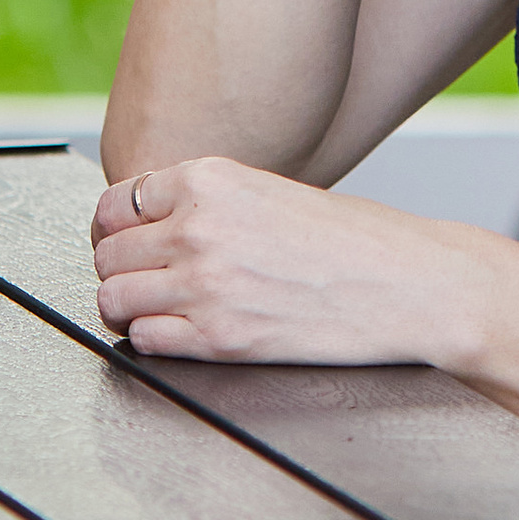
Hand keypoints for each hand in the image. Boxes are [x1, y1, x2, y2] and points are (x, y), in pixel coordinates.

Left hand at [91, 156, 491, 365]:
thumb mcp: (272, 191)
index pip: (115, 204)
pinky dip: (154, 339)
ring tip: (161, 308)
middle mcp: (198, 228)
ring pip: (113, 299)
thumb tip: (155, 224)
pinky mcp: (220, 339)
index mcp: (209, 179)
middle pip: (107, 254)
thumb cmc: (358, 239)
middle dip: (122, 269)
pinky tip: (184, 332)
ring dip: (130, 307)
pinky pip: (144, 340)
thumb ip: (210, 202)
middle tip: (149, 280)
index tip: (128, 242)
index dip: (116, 228)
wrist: (411, 285)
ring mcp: (204, 285)